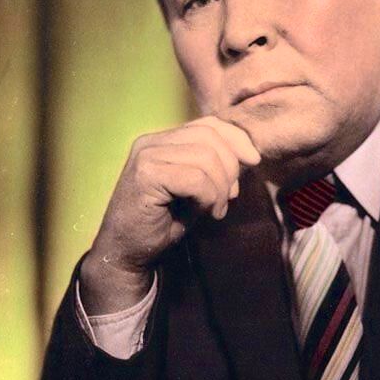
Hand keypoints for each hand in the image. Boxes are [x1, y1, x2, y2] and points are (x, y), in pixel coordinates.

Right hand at [80, 116, 259, 312]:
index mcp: (162, 140)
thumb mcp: (196, 190)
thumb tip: (248, 156)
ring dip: (220, 187)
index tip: (254, 161)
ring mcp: (146, 156)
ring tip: (216, 209)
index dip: (236, 139)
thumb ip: (215, 168)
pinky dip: (209, 197)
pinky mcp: (145, 176)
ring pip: (206, 157)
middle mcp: (151, 142)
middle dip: (230, 167)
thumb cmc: (163, 224)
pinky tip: (206, 213)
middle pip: (210, 137)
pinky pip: (195, 178)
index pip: (209, 124)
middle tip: (228, 197)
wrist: (126, 255)